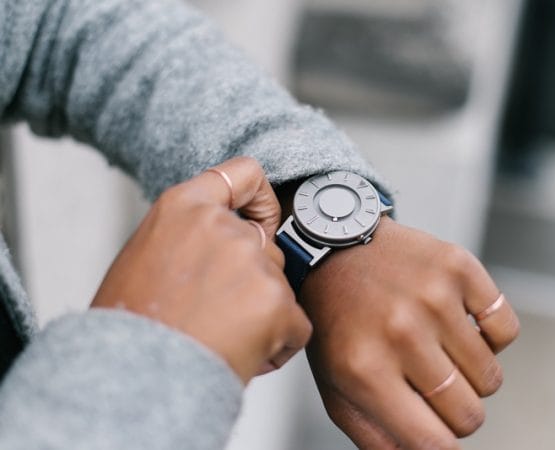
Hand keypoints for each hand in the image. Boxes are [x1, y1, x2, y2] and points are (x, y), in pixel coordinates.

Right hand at [92, 157, 311, 383]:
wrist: (130, 378)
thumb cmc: (131, 327)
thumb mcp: (146, 256)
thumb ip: (190, 238)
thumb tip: (222, 244)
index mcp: (184, 207)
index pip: (244, 175)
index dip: (262, 201)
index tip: (263, 223)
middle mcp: (223, 226)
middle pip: (266, 247)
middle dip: (252, 281)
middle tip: (215, 314)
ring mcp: (253, 262)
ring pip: (279, 287)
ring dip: (262, 314)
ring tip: (219, 338)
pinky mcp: (277, 301)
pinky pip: (298, 324)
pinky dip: (280, 344)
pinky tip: (244, 356)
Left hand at [301, 217, 519, 448]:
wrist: (335, 247)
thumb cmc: (337, 320)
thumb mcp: (335, 385)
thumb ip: (374, 436)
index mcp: (366, 371)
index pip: (434, 442)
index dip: (445, 449)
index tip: (443, 439)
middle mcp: (401, 333)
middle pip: (469, 413)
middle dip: (457, 412)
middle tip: (435, 387)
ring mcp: (433, 297)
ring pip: (491, 377)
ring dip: (471, 374)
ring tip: (440, 351)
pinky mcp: (458, 269)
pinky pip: (506, 330)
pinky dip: (490, 337)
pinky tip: (460, 326)